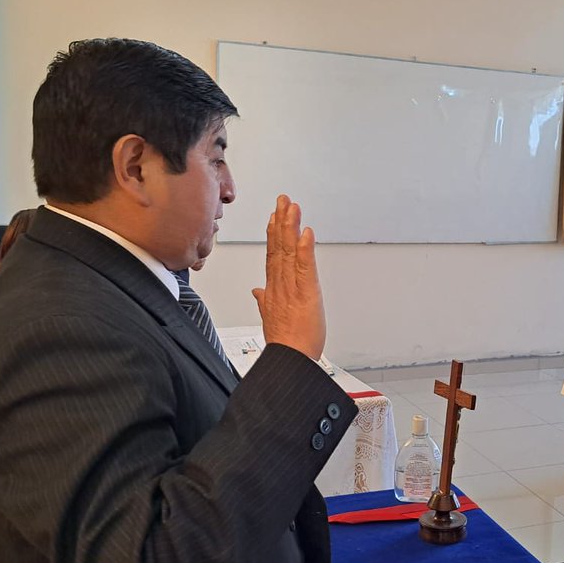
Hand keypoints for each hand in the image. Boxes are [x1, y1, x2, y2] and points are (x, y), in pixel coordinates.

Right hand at [252, 195, 325, 359]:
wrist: (290, 362)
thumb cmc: (285, 345)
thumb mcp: (271, 319)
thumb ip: (263, 301)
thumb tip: (257, 292)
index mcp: (274, 290)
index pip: (273, 255)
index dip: (274, 234)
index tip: (274, 216)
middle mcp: (281, 285)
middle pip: (280, 247)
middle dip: (281, 222)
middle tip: (283, 200)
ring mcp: (292, 287)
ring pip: (290, 252)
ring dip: (291, 227)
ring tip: (292, 207)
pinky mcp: (307, 293)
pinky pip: (306, 267)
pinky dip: (306, 249)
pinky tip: (305, 232)